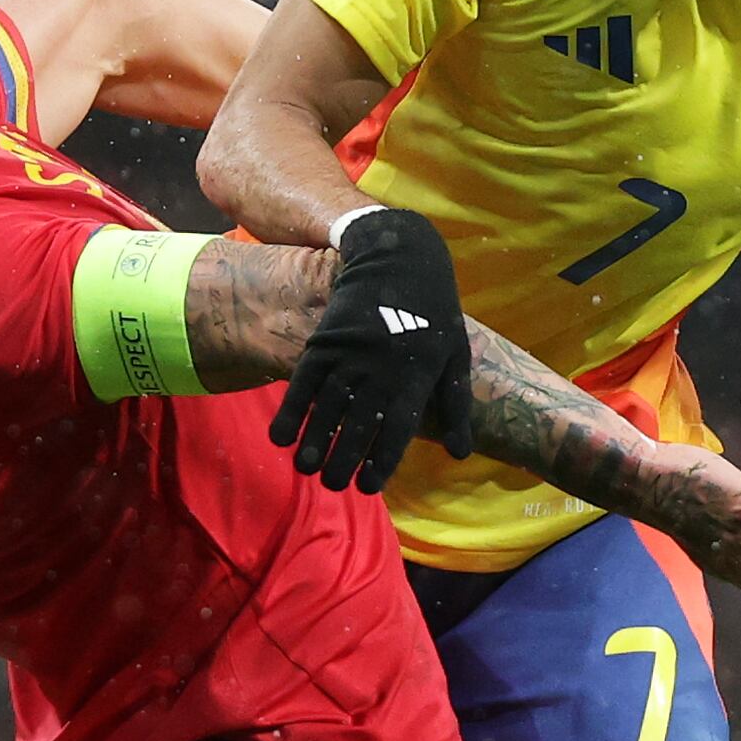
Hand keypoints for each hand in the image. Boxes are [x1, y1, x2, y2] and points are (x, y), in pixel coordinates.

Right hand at [272, 206, 474, 491]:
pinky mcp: (325, 339)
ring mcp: (350, 354)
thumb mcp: (455, 353)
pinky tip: (280, 437)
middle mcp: (381, 370)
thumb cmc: (434, 309)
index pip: (397, 430)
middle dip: (343, 457)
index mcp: (415, 377)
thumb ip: (456, 405)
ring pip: (328, 406)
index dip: (381, 460)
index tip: (367, 486)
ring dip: (315, 439)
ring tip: (305, 468)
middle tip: (331, 484)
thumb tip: (460, 453)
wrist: (399, 254)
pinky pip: (303, 381)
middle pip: (359, 423)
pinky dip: (291, 410)